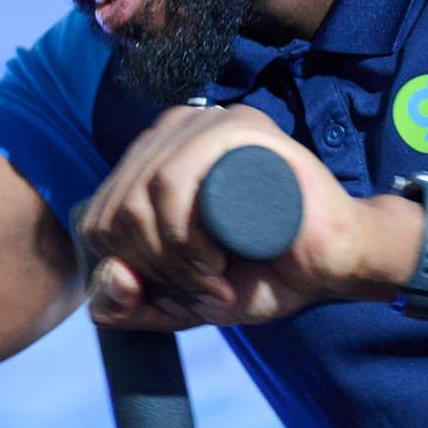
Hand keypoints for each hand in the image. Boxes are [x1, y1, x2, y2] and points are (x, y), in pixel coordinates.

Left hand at [73, 105, 413, 330]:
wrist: (332, 264)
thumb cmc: (259, 275)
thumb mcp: (178, 300)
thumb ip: (128, 303)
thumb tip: (110, 275)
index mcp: (149, 164)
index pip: (94, 218)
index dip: (121, 270)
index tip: (171, 294)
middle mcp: (171, 136)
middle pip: (114, 209)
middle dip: (149, 268)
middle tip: (198, 293)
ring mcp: (204, 124)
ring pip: (141, 193)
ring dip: (169, 256)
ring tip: (210, 278)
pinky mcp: (237, 127)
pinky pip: (173, 178)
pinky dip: (183, 234)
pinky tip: (213, 260)